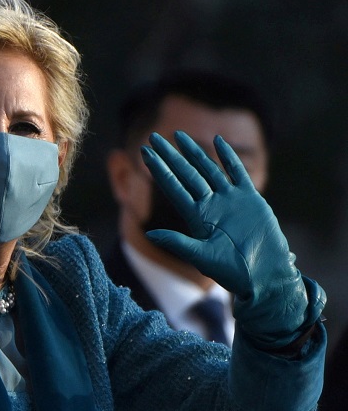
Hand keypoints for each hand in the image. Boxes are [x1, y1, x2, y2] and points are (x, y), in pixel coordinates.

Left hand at [141, 131, 324, 349]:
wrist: (265, 276)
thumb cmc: (232, 271)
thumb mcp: (202, 257)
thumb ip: (177, 243)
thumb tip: (149, 233)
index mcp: (196, 216)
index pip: (172, 186)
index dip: (158, 169)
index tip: (144, 152)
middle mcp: (210, 204)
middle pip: (185, 173)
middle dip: (170, 155)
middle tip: (153, 137)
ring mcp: (229, 200)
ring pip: (207, 169)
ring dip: (194, 152)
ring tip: (179, 135)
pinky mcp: (250, 199)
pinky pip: (237, 173)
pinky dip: (229, 157)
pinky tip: (218, 141)